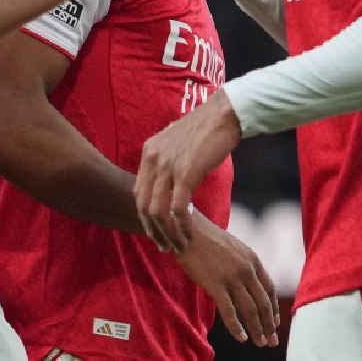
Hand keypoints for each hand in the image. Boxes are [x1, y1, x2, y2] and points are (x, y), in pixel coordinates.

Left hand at [136, 90, 242, 251]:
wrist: (224, 115)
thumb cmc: (206, 131)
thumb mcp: (177, 145)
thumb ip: (167, 163)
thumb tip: (168, 186)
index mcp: (148, 152)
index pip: (138, 192)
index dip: (145, 217)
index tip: (156, 232)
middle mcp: (153, 159)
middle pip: (143, 205)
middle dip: (153, 230)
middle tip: (164, 246)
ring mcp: (168, 165)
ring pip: (158, 210)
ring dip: (167, 233)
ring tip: (178, 245)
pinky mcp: (186, 172)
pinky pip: (178, 208)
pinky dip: (182, 226)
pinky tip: (189, 234)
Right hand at [174, 213, 279, 347]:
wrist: (187, 229)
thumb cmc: (206, 238)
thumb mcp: (233, 247)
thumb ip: (243, 264)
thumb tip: (247, 284)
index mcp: (253, 259)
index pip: (269, 289)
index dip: (274, 308)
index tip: (275, 322)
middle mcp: (247, 270)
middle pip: (263, 303)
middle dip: (269, 325)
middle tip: (272, 341)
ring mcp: (232, 278)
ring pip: (250, 310)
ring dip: (257, 329)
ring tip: (260, 342)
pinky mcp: (216, 285)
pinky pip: (230, 312)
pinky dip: (237, 327)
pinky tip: (242, 338)